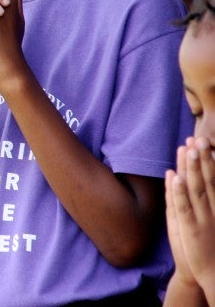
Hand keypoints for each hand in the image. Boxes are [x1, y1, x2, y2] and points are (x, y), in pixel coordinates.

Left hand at [169, 137, 214, 288]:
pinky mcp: (190, 229)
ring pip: (196, 188)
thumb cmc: (214, 247)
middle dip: (201, 158)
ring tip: (187, 148)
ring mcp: (203, 219)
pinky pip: (184, 206)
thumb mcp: (214, 220)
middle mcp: (214, 210)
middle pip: (207, 179)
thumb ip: (211, 199)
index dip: (209, 160)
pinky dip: (178, 190)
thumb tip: (202, 180)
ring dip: (191, 168)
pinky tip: (174, 175)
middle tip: (197, 137)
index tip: (204, 141)